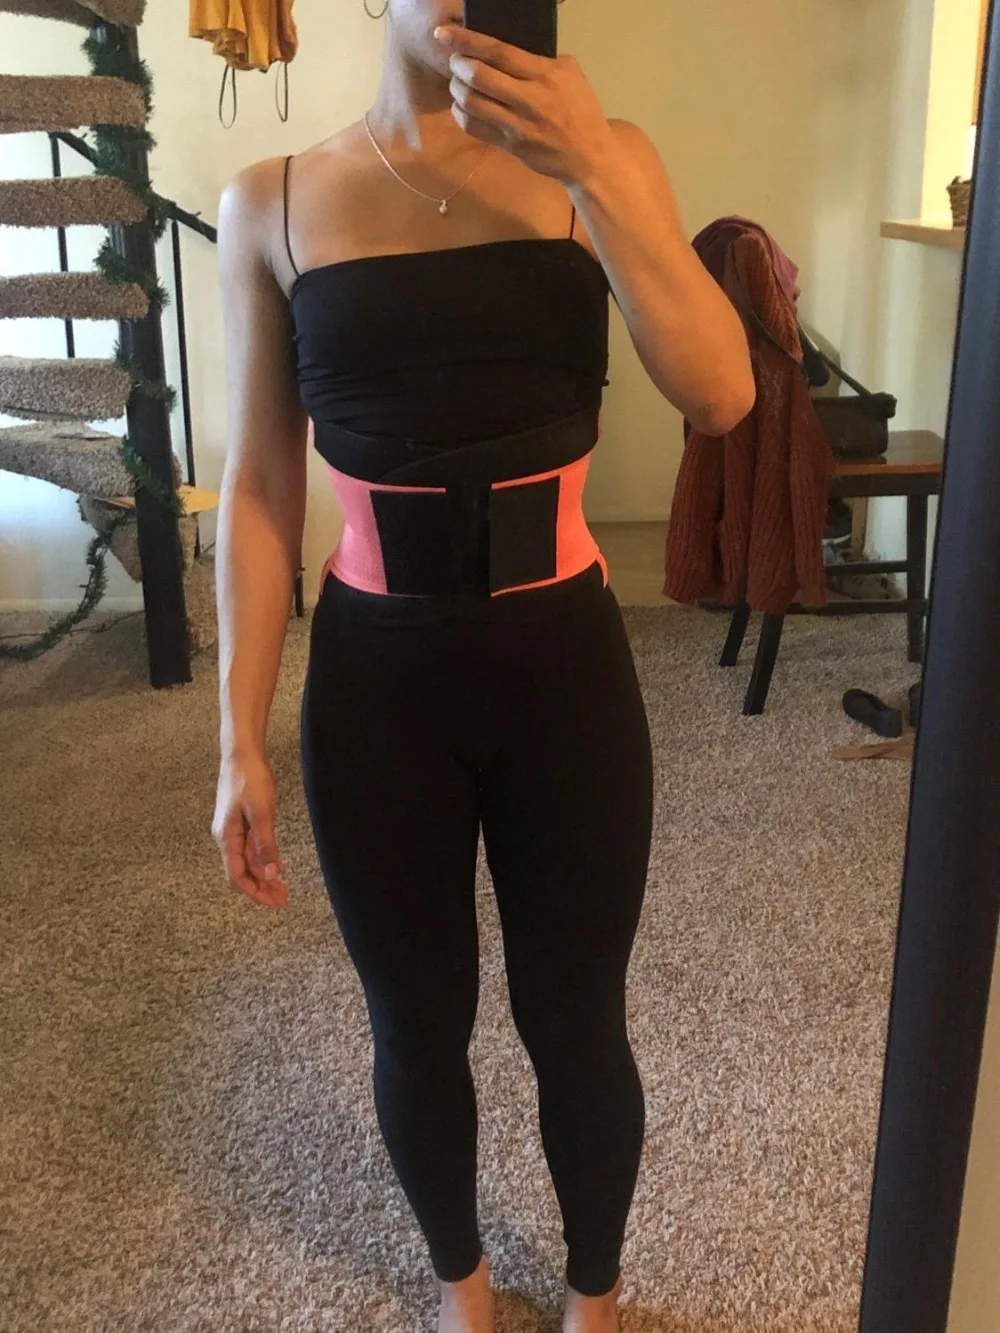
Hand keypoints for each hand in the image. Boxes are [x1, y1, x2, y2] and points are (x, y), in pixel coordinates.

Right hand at [212, 751, 288, 907]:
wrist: (242, 754)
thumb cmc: (249, 779)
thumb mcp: (261, 813)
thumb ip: (266, 845)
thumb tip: (272, 874)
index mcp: (226, 837)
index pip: (236, 875)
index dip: (254, 891)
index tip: (272, 902)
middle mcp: (227, 837)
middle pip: (242, 871)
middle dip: (261, 887)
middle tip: (283, 900)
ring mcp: (234, 830)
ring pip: (248, 860)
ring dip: (264, 875)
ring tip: (283, 889)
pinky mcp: (243, 821)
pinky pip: (252, 848)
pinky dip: (264, 859)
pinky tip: (277, 867)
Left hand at [435, 24, 614, 188]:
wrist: (588, 156)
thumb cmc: (581, 111)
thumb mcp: (571, 75)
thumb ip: (542, 60)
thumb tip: (510, 53)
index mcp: (545, 75)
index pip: (498, 52)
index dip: (467, 41)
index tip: (445, 34)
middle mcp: (530, 99)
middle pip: (479, 76)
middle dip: (458, 64)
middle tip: (455, 61)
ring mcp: (518, 125)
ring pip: (472, 102)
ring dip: (456, 89)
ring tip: (457, 83)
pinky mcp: (511, 145)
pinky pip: (474, 127)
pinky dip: (460, 113)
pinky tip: (462, 106)